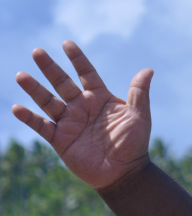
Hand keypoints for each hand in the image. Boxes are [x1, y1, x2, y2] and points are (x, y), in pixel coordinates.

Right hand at [11, 41, 153, 191]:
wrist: (124, 172)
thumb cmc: (134, 143)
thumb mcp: (139, 116)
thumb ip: (139, 93)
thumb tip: (149, 70)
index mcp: (100, 98)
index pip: (86, 73)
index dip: (77, 59)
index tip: (66, 44)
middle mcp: (81, 107)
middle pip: (62, 83)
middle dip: (50, 68)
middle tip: (38, 51)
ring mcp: (69, 122)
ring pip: (47, 101)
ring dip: (34, 89)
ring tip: (21, 75)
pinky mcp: (60, 139)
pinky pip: (41, 126)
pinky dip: (29, 118)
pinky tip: (17, 108)